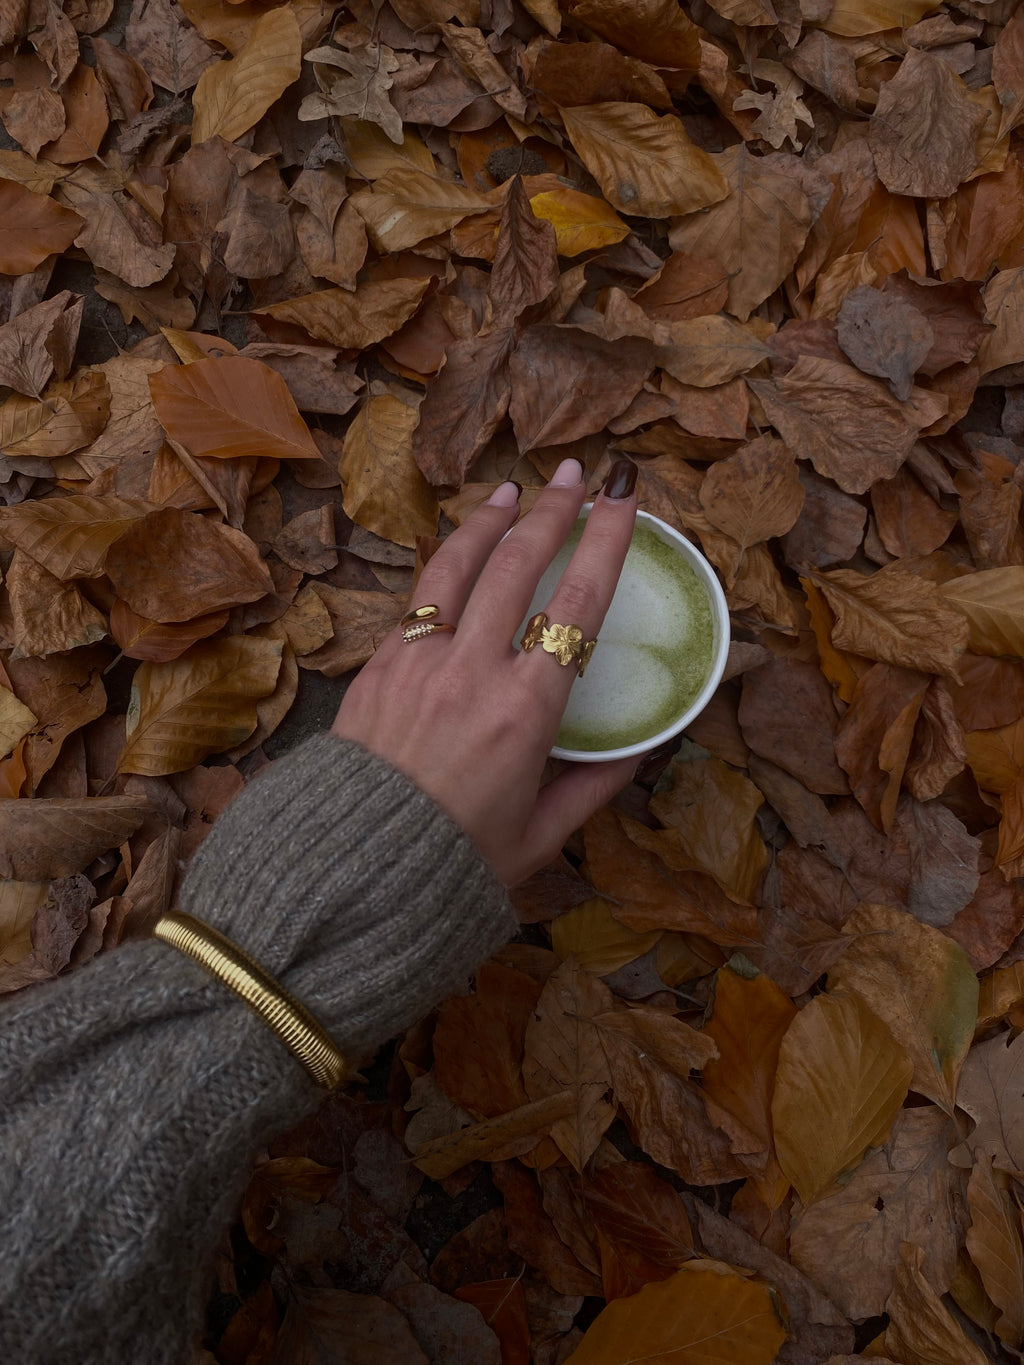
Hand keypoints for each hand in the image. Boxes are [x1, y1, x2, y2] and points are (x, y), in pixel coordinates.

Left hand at [331, 456, 639, 884]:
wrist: (350, 872)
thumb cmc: (453, 861)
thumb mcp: (540, 836)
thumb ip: (595, 785)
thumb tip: (644, 747)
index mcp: (525, 711)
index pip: (578, 604)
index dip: (606, 541)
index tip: (623, 498)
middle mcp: (472, 671)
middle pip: (518, 566)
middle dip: (552, 511)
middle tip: (576, 475)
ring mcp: (418, 662)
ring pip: (457, 568)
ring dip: (488, 522)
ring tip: (510, 492)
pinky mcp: (378, 667)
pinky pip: (418, 601)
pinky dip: (444, 568)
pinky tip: (456, 557)